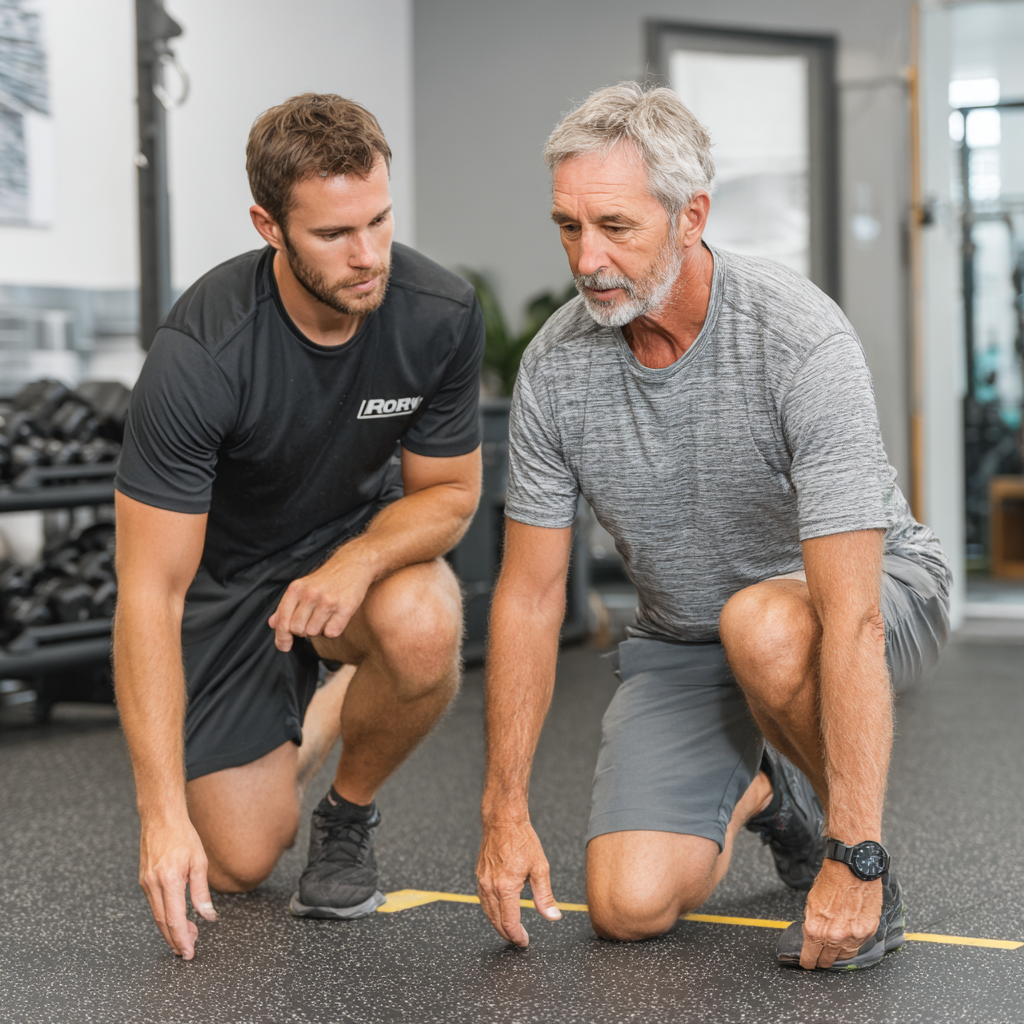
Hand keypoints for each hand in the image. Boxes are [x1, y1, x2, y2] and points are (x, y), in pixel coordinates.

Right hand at [139, 815, 216, 959]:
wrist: (161, 818)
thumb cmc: (183, 836)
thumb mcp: (199, 862)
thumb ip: (201, 892)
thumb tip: (208, 916)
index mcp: (169, 880)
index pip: (174, 919)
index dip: (181, 939)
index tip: (189, 952)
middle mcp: (153, 884)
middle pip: (163, 922)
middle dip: (175, 940)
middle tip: (188, 951)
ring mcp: (146, 883)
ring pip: (157, 915)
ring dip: (170, 930)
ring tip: (186, 937)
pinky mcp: (144, 880)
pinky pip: (154, 904)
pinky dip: (164, 916)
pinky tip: (176, 918)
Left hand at [268, 547, 374, 652]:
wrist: (352, 564)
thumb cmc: (325, 580)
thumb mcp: (302, 587)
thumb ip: (285, 606)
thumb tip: (272, 624)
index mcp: (296, 589)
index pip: (283, 620)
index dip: (282, 637)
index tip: (284, 646)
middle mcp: (311, 594)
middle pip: (297, 630)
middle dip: (303, 630)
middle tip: (311, 620)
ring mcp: (329, 601)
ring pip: (314, 632)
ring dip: (318, 629)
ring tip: (324, 616)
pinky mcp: (346, 607)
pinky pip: (332, 633)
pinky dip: (332, 630)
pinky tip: (335, 618)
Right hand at [477, 817, 561, 946]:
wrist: (503, 819)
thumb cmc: (522, 840)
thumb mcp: (540, 868)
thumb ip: (545, 896)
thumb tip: (553, 916)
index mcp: (506, 887)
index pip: (509, 922)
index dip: (517, 936)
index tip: (525, 941)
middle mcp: (491, 887)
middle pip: (496, 921)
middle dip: (507, 934)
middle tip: (519, 939)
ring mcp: (482, 881)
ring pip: (488, 912)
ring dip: (498, 924)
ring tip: (510, 929)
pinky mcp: (479, 875)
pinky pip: (483, 900)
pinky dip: (491, 911)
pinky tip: (499, 911)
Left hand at [799, 859, 882, 968]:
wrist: (852, 868)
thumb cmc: (831, 879)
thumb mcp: (811, 901)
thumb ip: (813, 921)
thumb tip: (812, 933)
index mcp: (815, 929)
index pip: (810, 957)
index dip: (807, 962)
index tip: (807, 964)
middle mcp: (833, 937)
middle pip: (827, 961)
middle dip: (822, 961)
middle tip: (820, 960)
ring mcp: (852, 936)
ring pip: (844, 957)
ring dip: (838, 955)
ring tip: (834, 951)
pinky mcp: (867, 932)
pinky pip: (859, 946)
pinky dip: (853, 944)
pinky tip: (848, 939)